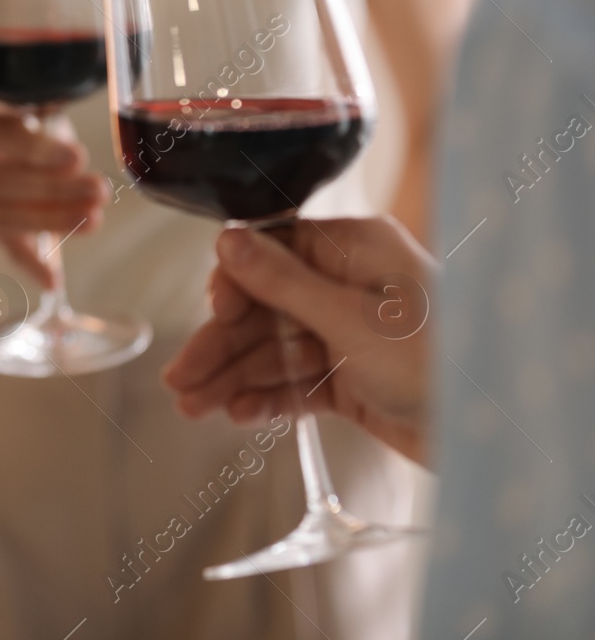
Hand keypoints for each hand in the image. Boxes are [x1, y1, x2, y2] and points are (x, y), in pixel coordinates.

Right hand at [0, 104, 109, 285]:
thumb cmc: (12, 123)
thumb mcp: (23, 109)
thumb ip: (45, 118)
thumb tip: (76, 142)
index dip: (36, 149)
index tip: (76, 156)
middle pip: (2, 182)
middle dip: (53, 190)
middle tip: (97, 190)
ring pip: (6, 218)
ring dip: (54, 221)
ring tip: (94, 218)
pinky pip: (7, 249)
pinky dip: (31, 267)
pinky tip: (53, 280)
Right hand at [162, 217, 433, 465]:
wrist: (490, 432)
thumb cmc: (438, 361)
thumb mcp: (350, 319)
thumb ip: (282, 281)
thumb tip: (228, 238)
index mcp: (353, 250)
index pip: (271, 252)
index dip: (234, 286)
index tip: (214, 316)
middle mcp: (348, 285)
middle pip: (264, 309)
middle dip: (221, 346)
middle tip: (180, 379)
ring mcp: (349, 332)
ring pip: (273, 350)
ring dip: (233, 377)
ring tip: (194, 407)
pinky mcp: (353, 377)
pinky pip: (296, 382)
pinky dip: (266, 397)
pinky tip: (237, 414)